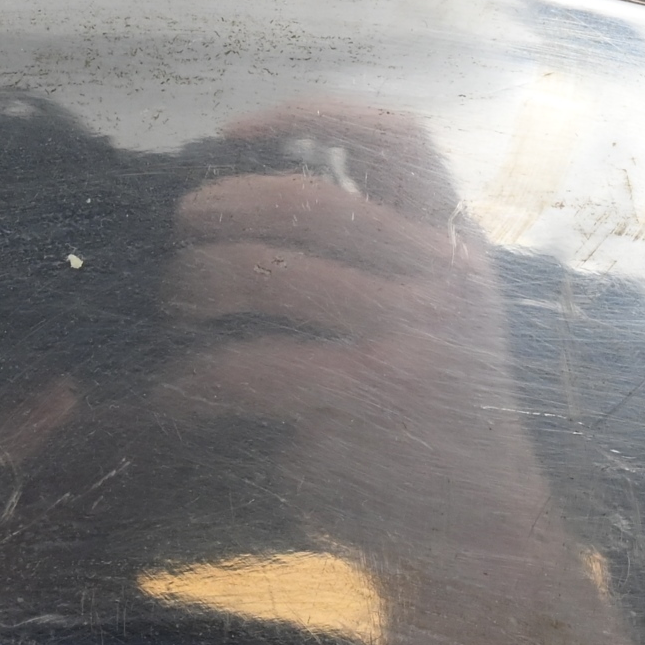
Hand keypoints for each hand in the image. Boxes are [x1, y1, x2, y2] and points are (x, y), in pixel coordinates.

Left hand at [156, 103, 557, 592]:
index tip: (231, 133)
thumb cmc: (426, 414)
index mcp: (455, 240)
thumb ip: (365, 258)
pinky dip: (195, 378)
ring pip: (266, 272)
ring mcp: (416, 331)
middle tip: (172, 234)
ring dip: (193, 284)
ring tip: (165, 306)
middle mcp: (445, 273)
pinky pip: (253, 363)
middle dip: (219, 208)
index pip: (396, 137)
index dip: (311, 113)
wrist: (479, 531)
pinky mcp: (376, 394)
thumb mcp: (427, 315)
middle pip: (306, 200)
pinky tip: (171, 394)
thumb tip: (231, 205)